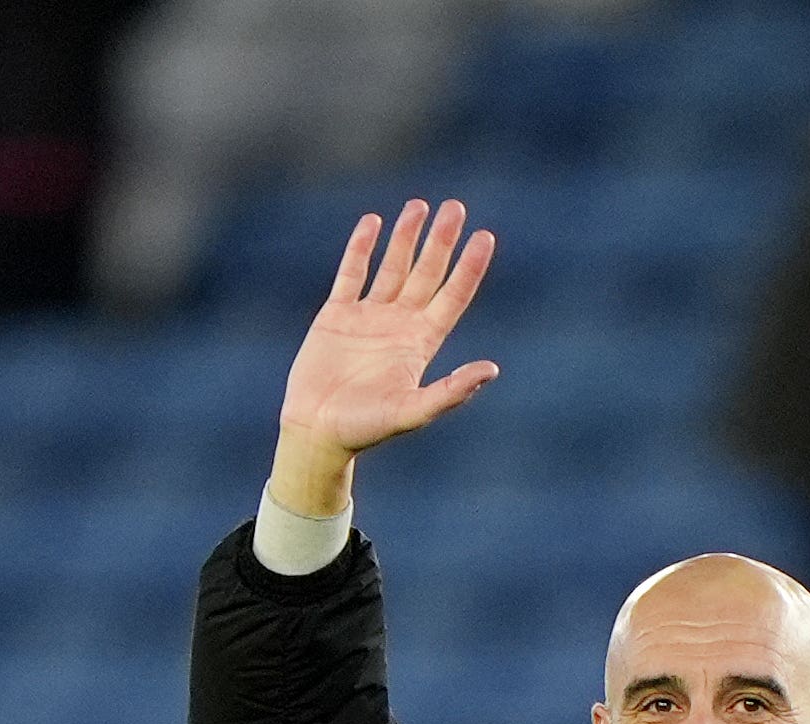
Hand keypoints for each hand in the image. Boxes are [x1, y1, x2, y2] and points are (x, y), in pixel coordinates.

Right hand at [268, 198, 497, 518]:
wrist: (317, 432)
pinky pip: (351, 273)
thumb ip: (451, 391)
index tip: (485, 236)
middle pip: (427, 273)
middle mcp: (399, 325)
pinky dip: (361, 247)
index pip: (453, 295)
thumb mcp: (413, 412)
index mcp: (421, 344)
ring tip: (419, 206)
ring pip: (392, 266)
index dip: (469, 267)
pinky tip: (373, 222)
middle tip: (455, 207)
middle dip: (441, 241)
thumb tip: (491, 370)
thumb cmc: (366, 429)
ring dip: (406, 237)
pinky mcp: (336, 315)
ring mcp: (368, 317)